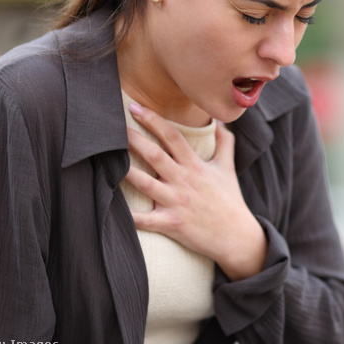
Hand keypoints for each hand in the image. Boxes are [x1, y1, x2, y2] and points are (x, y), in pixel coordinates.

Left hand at [125, 102, 266, 280]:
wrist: (237, 235)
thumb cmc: (230, 200)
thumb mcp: (228, 168)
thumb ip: (225, 143)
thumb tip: (222, 122)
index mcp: (195, 166)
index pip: (172, 136)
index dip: (153, 120)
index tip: (135, 107)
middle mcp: (184, 181)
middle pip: (155, 155)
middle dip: (134, 139)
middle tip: (114, 125)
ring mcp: (177, 202)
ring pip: (145, 184)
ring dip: (126, 171)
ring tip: (106, 159)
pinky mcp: (171, 223)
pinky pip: (145, 220)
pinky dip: (129, 216)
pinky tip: (111, 209)